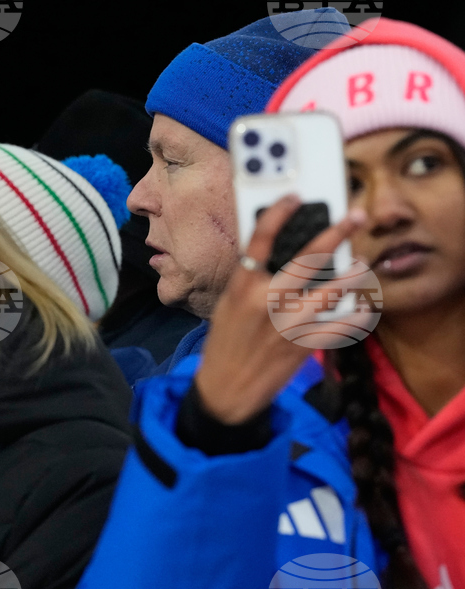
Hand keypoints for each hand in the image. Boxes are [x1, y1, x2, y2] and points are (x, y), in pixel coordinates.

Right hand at [194, 195, 365, 424]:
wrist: (227, 390)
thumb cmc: (226, 344)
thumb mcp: (228, 305)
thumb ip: (250, 280)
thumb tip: (276, 254)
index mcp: (242, 288)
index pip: (260, 240)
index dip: (279, 214)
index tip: (295, 198)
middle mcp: (266, 301)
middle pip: (306, 259)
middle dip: (335, 234)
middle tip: (355, 216)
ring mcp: (289, 323)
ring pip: (331, 290)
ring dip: (352, 274)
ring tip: (361, 263)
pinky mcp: (305, 345)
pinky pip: (339, 325)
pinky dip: (355, 314)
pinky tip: (362, 305)